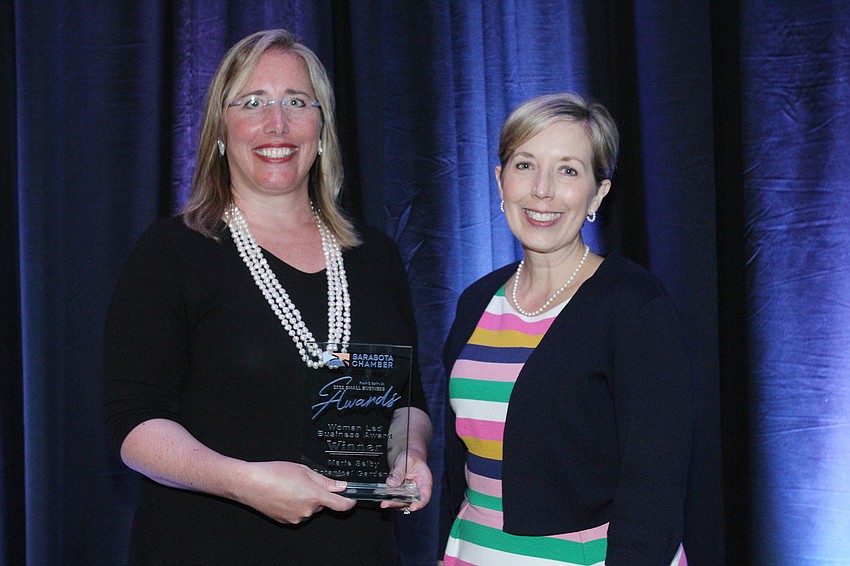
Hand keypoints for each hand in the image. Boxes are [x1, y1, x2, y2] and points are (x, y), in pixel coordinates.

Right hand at [235, 461, 355, 523]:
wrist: (251, 484)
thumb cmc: (274, 473)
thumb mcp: (304, 470)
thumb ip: (325, 480)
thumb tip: (341, 486)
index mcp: (315, 496)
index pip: (341, 504)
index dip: (349, 502)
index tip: (352, 499)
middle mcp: (308, 510)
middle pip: (322, 504)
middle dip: (318, 495)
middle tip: (304, 482)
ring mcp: (297, 518)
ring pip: (309, 509)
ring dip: (306, 501)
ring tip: (290, 488)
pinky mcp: (287, 521)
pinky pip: (298, 514)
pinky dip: (295, 506)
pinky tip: (284, 495)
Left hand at [380, 448, 431, 512]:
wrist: (410, 456)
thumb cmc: (413, 457)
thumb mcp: (406, 460)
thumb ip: (398, 472)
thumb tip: (391, 483)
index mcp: (425, 481)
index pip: (425, 495)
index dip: (420, 503)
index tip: (413, 507)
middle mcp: (418, 490)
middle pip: (411, 501)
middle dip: (399, 503)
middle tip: (387, 503)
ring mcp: (410, 493)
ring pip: (403, 502)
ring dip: (393, 503)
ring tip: (384, 502)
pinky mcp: (403, 493)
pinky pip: (397, 499)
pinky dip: (391, 499)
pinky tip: (384, 497)